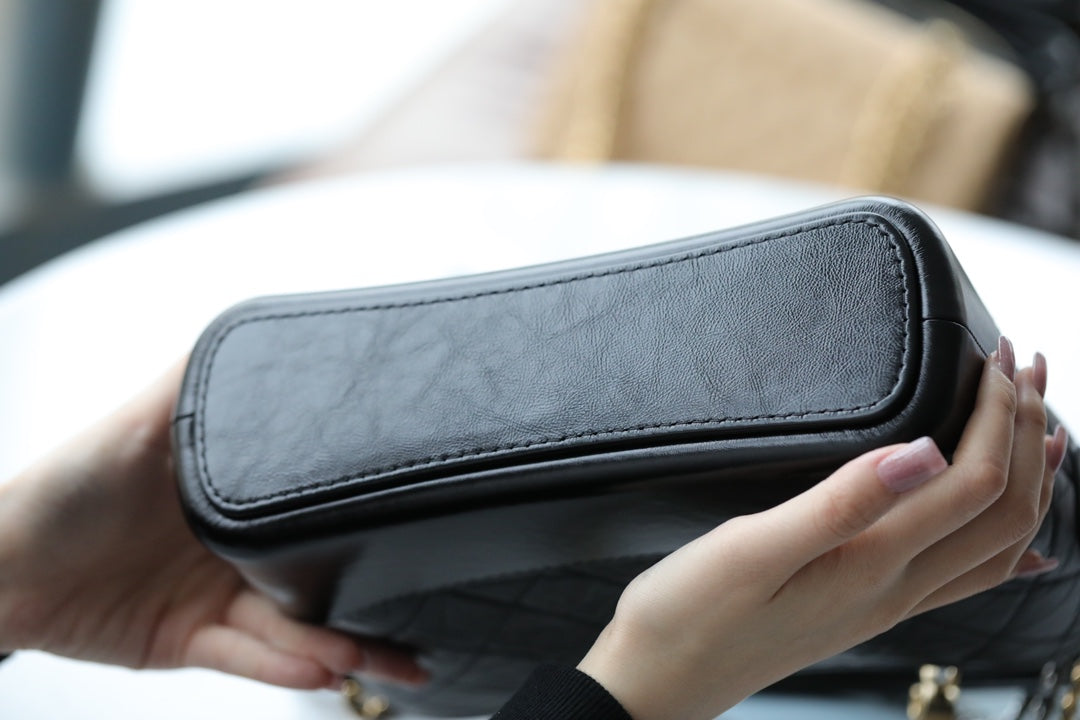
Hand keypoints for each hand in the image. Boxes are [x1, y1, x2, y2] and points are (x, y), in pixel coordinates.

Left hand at [0, 361, 425, 689]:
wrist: (1, 563)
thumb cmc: (64, 487)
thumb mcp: (137, 420)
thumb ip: (193, 381)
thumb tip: (255, 331)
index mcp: (236, 497)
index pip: (310, 515)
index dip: (360, 528)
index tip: (407, 532)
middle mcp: (236, 549)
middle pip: (317, 581)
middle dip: (367, 611)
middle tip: (411, 624)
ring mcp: (218, 597)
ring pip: (293, 630)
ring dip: (334, 646)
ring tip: (365, 653)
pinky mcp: (192, 641)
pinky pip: (247, 657)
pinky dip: (281, 666)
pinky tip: (317, 668)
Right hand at [578, 340, 1068, 719]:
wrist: (661, 681)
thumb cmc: (691, 617)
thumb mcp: (751, 548)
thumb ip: (841, 502)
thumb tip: (924, 451)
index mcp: (873, 566)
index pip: (974, 483)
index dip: (999, 414)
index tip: (997, 354)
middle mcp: (896, 591)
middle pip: (1004, 511)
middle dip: (1027, 432)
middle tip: (1029, 365)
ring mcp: (887, 604)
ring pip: (997, 544)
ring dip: (1027, 478)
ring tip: (1036, 425)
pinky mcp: (866, 606)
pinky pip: (965, 577)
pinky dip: (1003, 542)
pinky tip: (1013, 541)